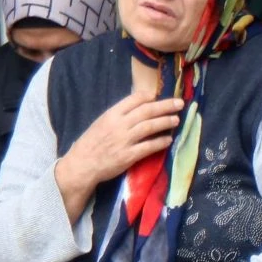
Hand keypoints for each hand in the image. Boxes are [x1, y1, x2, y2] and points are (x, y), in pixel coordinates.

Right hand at [53, 92, 184, 221]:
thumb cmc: (90, 143)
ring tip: (176, 120)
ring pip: (150, 127)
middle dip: (165, 106)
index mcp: (111, 115)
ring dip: (166, 122)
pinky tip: (168, 140)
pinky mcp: (129, 156)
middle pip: (147, 111)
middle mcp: (119, 125)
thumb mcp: (100, 123)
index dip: (149, 96)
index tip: (159, 96)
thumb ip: (117, 115)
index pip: (134, 99)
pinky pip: (149, 147)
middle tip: (179, 103)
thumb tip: (137, 108)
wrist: (81, 165)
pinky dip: (160, 142)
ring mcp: (124, 140)